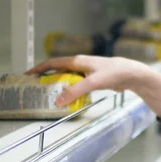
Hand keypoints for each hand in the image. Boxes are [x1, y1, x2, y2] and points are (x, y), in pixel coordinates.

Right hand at [26, 55, 149, 106]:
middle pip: (58, 69)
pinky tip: (67, 98)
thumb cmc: (114, 72)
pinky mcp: (92, 78)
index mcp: (77, 61)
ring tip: (47, 94)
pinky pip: (75, 84)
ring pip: (67, 77)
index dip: (39, 68)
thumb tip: (57, 100)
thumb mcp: (93, 82)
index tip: (27, 75)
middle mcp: (80, 64)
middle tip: (34, 87)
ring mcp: (86, 71)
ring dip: (56, 84)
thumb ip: (76, 90)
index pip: (53, 62)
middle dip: (45, 77)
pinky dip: (68, 89)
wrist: (132, 74)